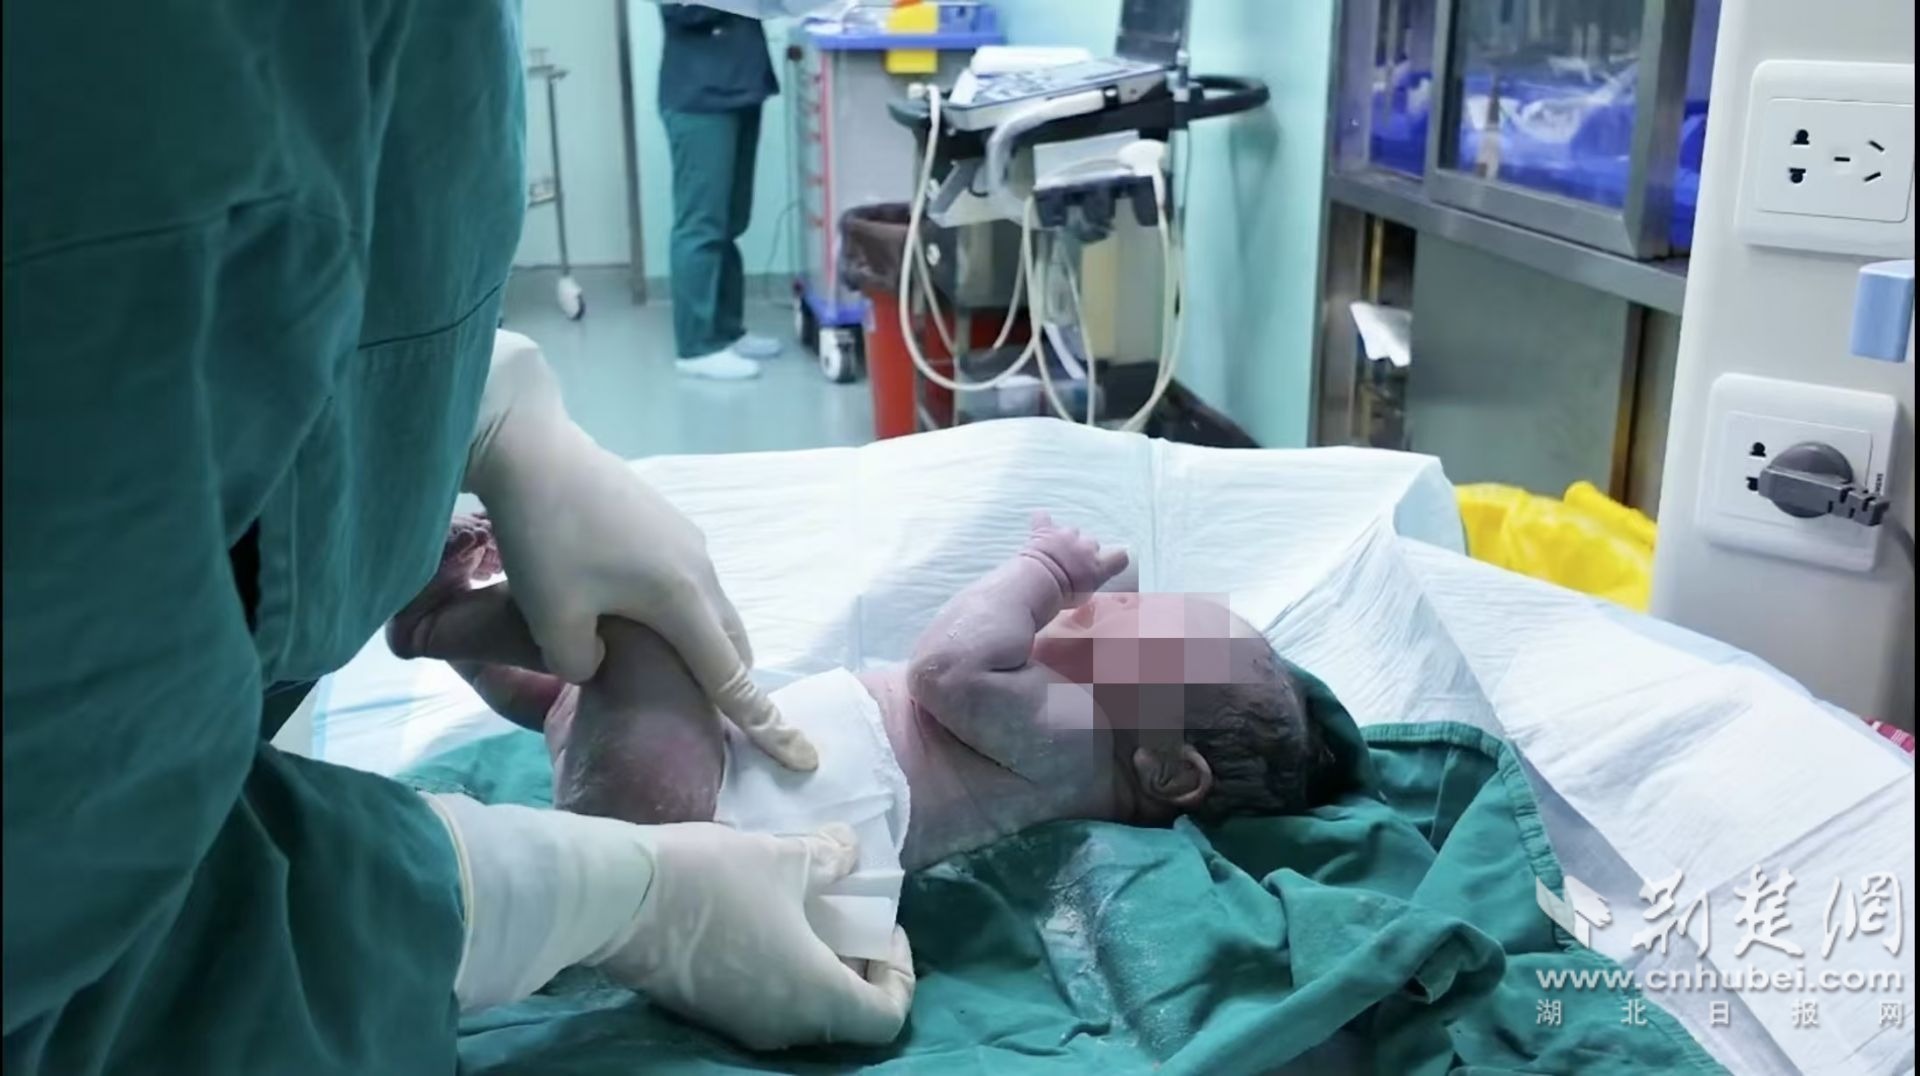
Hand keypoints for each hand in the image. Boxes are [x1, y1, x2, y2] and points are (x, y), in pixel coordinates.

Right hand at [426, 798, 915, 1048]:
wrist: (615, 897)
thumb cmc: (714, 879)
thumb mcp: (785, 857)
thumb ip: (831, 858)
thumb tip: (851, 850)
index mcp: (815, 999)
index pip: (886, 1016)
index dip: (899, 972)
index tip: (883, 926)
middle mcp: (782, 1027)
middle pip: (845, 1014)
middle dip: (855, 962)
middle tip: (847, 910)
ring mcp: (740, 1024)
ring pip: (801, 1007)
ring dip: (815, 961)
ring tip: (804, 903)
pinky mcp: (706, 1010)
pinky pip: (764, 999)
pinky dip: (779, 966)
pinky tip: (764, 914)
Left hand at [464, 331, 813, 770]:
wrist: (533, 448)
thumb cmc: (544, 537)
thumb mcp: (552, 621)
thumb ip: (582, 666)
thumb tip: (597, 661)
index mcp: (683, 600)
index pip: (732, 679)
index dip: (765, 724)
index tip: (802, 758)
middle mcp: (700, 570)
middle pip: (733, 644)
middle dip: (734, 687)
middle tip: (712, 725)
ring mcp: (687, 541)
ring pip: (713, 611)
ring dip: (705, 647)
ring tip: (670, 673)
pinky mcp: (666, 522)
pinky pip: (692, 584)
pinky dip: (686, 615)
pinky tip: (640, 617)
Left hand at [1021, 511, 1128, 601]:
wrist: (1039, 583)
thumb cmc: (1061, 596)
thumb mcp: (1083, 596)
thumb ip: (1089, 581)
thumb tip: (1084, 578)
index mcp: (1099, 565)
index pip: (1120, 557)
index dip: (1114, 559)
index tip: (1107, 564)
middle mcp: (1086, 546)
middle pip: (1091, 543)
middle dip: (1083, 552)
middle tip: (1070, 566)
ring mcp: (1066, 535)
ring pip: (1070, 531)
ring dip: (1064, 540)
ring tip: (1052, 553)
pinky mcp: (1045, 530)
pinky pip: (1043, 518)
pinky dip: (1042, 521)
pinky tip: (1040, 527)